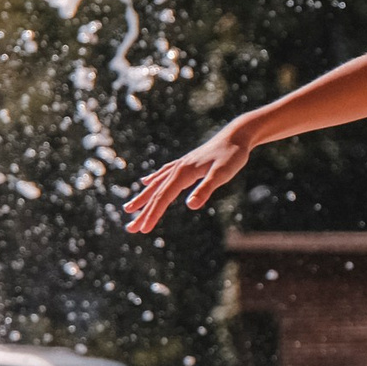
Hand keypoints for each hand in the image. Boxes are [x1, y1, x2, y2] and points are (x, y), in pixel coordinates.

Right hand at [123, 127, 253, 232]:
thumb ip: (206, 189)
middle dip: (142, 212)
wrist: (237, 135)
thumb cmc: (232, 155)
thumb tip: (191, 206)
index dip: (152, 214)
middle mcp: (177, 169)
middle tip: (130, 229)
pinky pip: (163, 174)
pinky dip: (153, 180)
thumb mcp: (222, 174)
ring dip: (143, 198)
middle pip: (156, 193)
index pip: (163, 198)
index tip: (143, 230)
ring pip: (156, 184)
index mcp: (183, 173)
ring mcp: (180, 165)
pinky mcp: (186, 164)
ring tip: (129, 208)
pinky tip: (146, 181)